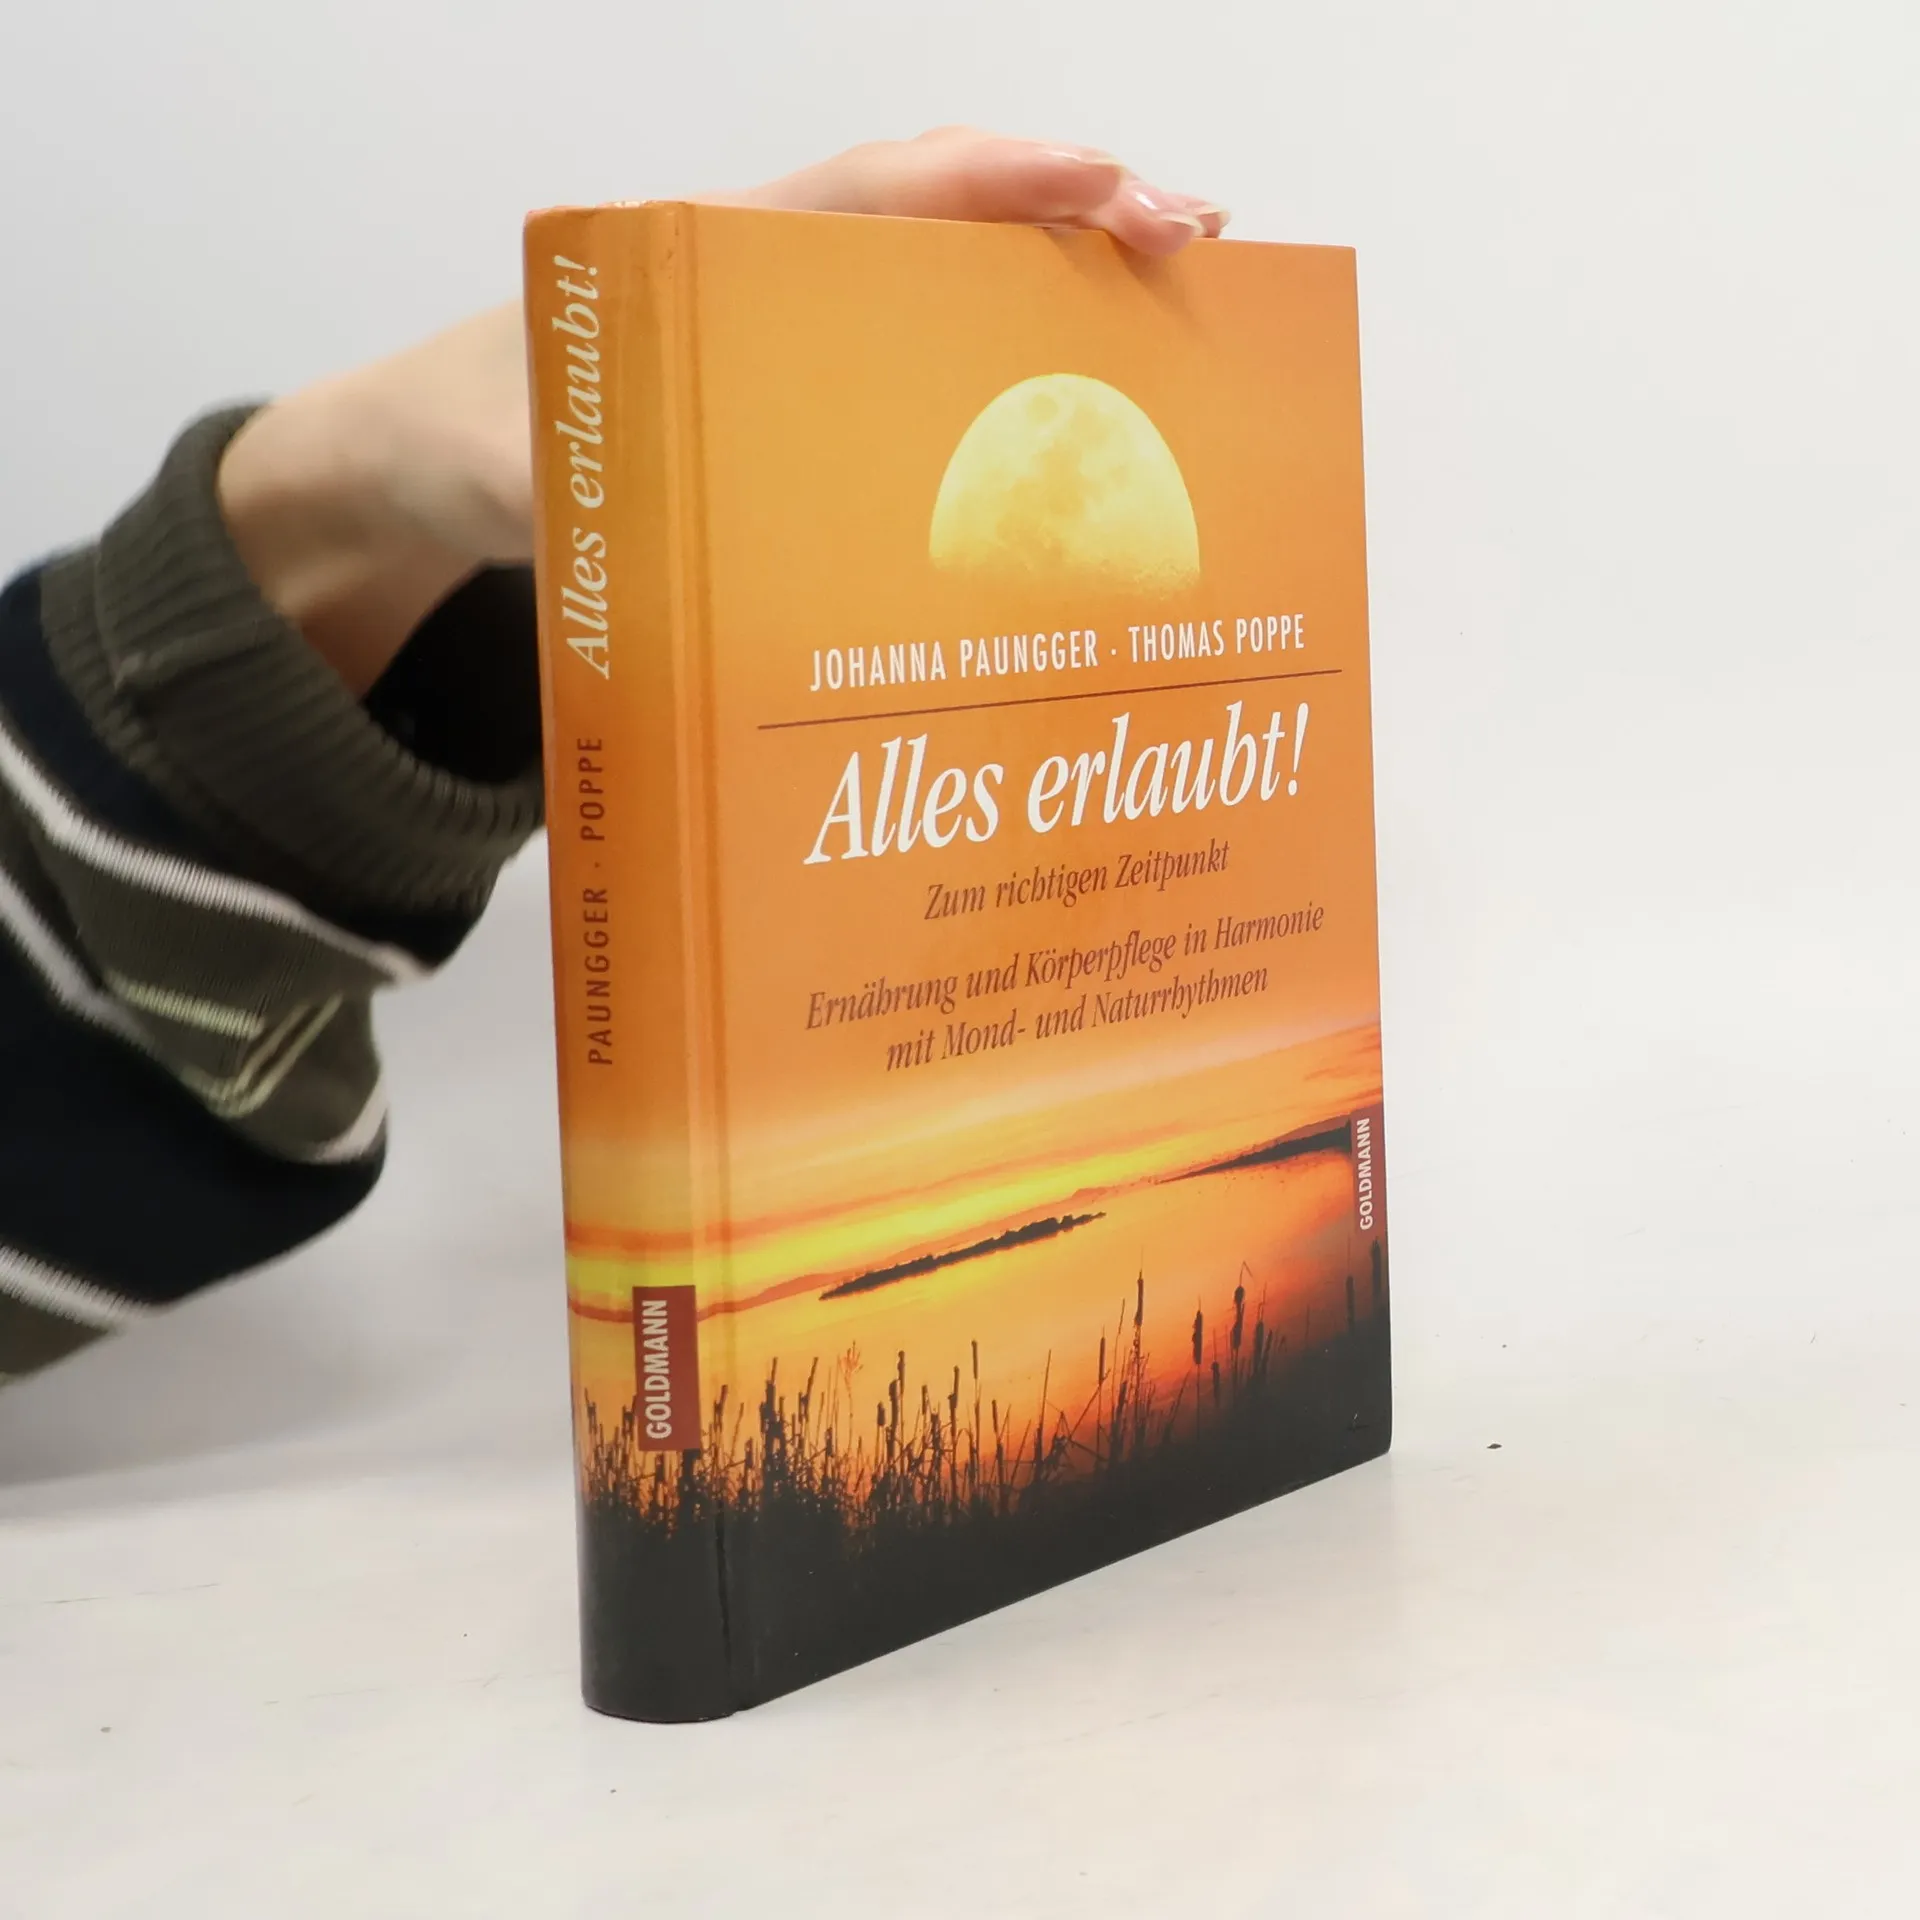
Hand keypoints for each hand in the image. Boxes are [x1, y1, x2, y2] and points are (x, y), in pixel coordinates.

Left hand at [218, 129, 1228, 694]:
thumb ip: (548, 478)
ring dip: (1061, 292)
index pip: (874, 193)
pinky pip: (923, 365)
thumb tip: (613, 506)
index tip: (1102, 182)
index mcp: (710, 258)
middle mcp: (773, 280)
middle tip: (1195, 240)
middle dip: (1074, 215)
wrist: (431, 462)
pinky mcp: (804, 400)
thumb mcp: (498, 460)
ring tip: (1177, 316)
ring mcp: (797, 339)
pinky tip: (1076, 415)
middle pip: (946, 223)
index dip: (992, 181)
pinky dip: (1008, 367)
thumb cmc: (469, 434)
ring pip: (950, 289)